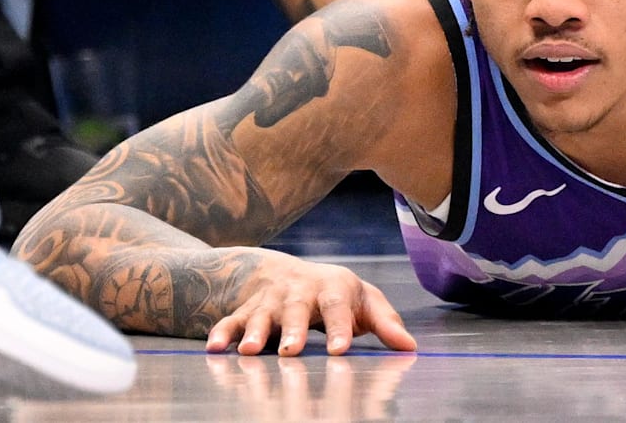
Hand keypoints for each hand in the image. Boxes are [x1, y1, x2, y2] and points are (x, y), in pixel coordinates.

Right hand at [205, 249, 416, 355]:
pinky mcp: (247, 310)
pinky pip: (230, 321)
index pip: (338, 307)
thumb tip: (410, 346)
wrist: (289, 273)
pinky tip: (214, 349)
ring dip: (254, 332)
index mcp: (333, 288)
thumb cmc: (338, 295)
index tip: (340, 351)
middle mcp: (299, 292)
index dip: (339, 328)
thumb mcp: (365, 302)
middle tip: (292, 352)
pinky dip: (221, 333)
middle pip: (296, 310)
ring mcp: (271, 301)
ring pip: (261, 316)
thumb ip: (386, 323)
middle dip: (293, 330)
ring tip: (248, 351)